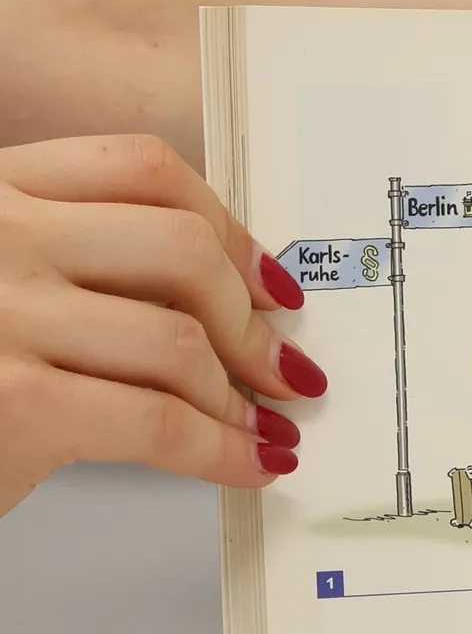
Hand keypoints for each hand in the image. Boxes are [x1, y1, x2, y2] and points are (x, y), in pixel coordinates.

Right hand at [0, 134, 327, 517]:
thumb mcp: (2, 286)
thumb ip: (80, 266)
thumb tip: (228, 301)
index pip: (141, 168)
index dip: (229, 227)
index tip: (269, 282)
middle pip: (179, 247)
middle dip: (249, 318)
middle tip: (281, 367)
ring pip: (177, 340)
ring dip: (239, 396)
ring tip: (262, 427)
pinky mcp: (13, 401)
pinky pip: (158, 422)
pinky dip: (221, 450)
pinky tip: (246, 465)